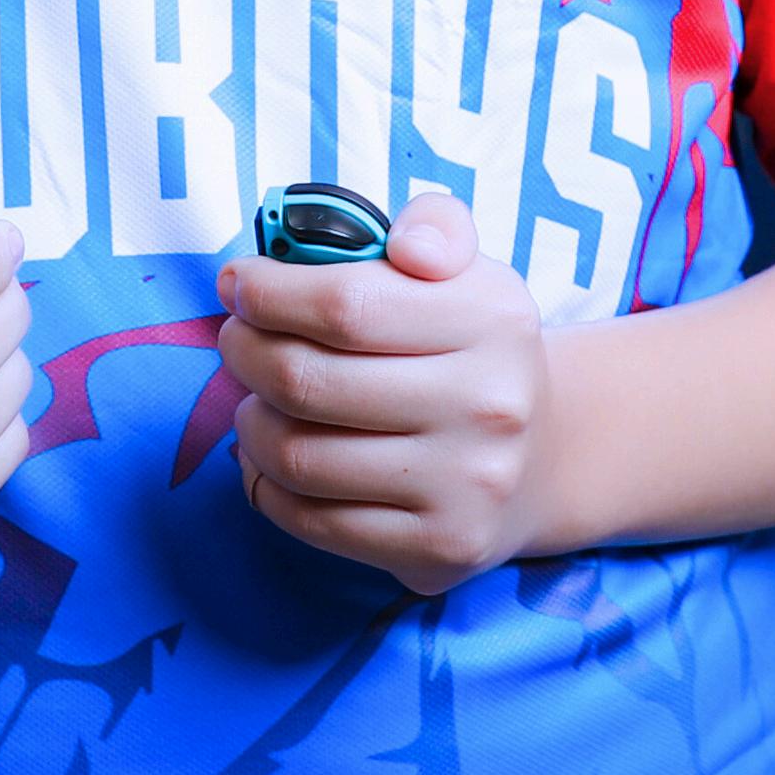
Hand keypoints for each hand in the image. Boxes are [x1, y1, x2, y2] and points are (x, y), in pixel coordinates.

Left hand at [217, 189, 553, 598]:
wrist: (540, 458)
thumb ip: (436, 227)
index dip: (269, 294)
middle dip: (244, 354)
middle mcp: (488, 405)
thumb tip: (408, 246)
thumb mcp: (469, 271)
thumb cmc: (471, 350)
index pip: (345, 305)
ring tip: (254, 403)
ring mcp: (467, 484)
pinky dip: (267, 488)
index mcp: (493, 318)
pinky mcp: (440, 546)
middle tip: (235, 343)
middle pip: (307, 381)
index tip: (239, 285)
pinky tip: (270, 461)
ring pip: (298, 457)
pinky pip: (312, 521)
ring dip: (250, 425)